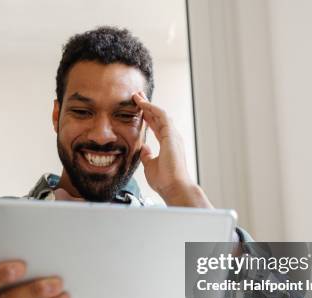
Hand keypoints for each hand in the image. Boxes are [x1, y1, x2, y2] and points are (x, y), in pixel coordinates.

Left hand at [132, 92, 211, 207]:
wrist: (174, 187)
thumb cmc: (165, 180)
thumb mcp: (150, 166)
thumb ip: (147, 156)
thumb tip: (144, 148)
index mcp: (167, 144)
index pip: (156, 126)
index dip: (147, 117)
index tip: (139, 110)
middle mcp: (172, 138)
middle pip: (158, 117)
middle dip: (148, 106)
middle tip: (138, 96)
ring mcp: (173, 135)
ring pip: (160, 114)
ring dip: (148, 104)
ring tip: (137, 96)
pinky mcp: (171, 134)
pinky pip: (161, 116)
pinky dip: (152, 108)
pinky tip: (142, 103)